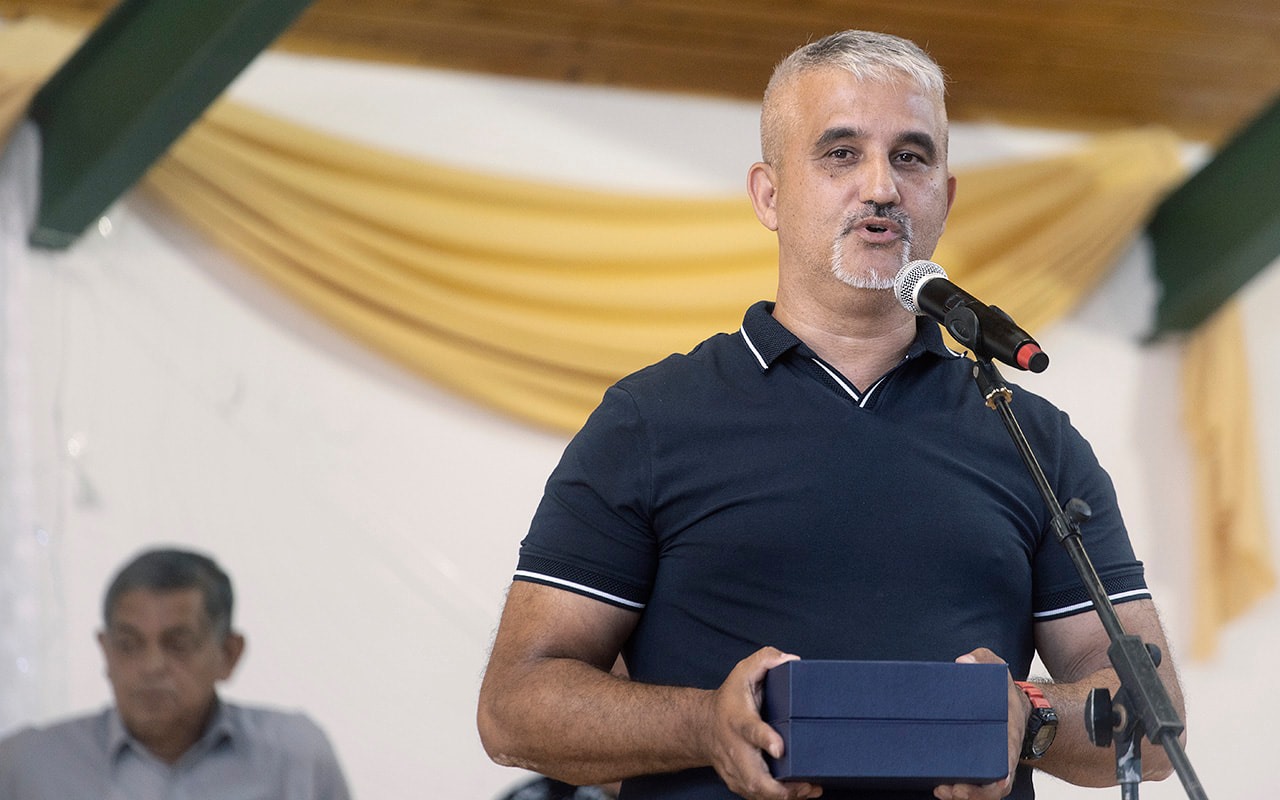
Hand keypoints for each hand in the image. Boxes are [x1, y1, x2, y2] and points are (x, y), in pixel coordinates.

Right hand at [704, 646, 822, 799]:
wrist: (702, 726)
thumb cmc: (730, 699)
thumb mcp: (743, 672)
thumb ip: (765, 660)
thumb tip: (790, 660)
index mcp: (738, 720)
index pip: (750, 730)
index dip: (765, 739)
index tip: (780, 747)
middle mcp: (735, 748)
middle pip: (754, 777)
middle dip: (780, 788)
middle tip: (806, 784)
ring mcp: (735, 769)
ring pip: (757, 793)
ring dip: (784, 796)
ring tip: (810, 789)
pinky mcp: (738, 783)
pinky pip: (758, 797)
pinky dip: (779, 799)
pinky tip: (801, 793)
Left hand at [932, 648, 1027, 799]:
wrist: (1015, 709)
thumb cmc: (1003, 693)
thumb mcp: (998, 670)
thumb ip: (983, 659)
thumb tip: (963, 661)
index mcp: (1008, 738)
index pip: (1007, 766)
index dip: (998, 779)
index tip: (988, 783)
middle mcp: (1002, 758)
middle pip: (992, 788)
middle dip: (971, 793)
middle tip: (948, 788)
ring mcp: (991, 765)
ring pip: (981, 791)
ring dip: (962, 795)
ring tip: (939, 790)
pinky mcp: (978, 767)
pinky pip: (973, 784)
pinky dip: (958, 790)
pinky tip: (939, 787)